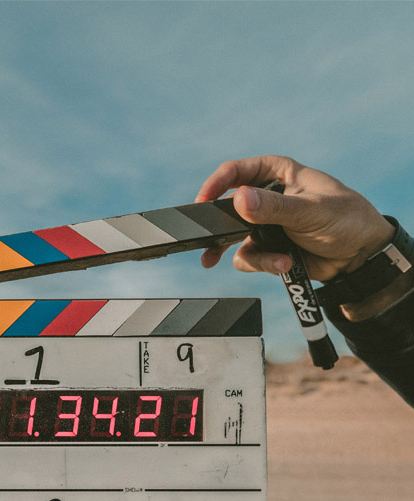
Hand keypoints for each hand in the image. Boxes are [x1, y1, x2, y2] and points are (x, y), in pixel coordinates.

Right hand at [196, 155, 394, 281]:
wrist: (362, 257)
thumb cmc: (347, 220)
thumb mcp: (310, 210)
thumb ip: (274, 207)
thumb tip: (239, 199)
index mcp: (278, 173)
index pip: (236, 172)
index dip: (215, 185)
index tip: (202, 203)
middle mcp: (267, 197)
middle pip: (227, 208)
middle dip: (219, 228)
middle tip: (206, 241)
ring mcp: (265, 224)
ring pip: (233, 238)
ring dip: (250, 254)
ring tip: (273, 262)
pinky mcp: (268, 247)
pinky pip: (249, 258)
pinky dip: (263, 264)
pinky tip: (285, 264)